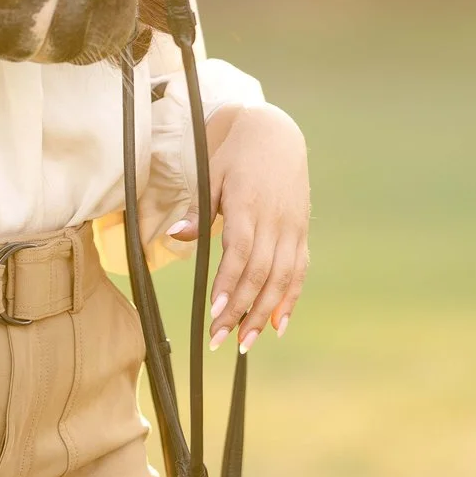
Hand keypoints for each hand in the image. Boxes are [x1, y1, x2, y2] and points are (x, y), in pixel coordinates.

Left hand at [173, 103, 308, 352]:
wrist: (277, 133)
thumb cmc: (236, 154)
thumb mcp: (213, 173)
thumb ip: (199, 210)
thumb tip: (174, 236)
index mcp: (248, 204)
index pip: (240, 252)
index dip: (229, 285)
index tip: (214, 313)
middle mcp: (274, 219)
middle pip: (261, 272)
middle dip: (241, 310)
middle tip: (220, 340)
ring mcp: (292, 227)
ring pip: (282, 277)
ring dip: (264, 313)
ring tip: (245, 343)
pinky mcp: (301, 231)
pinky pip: (299, 270)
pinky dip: (290, 299)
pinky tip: (278, 326)